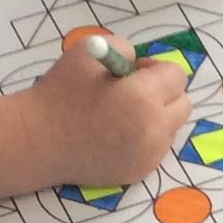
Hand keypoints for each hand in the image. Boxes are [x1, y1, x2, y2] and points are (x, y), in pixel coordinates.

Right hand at [27, 34, 190, 188]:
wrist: (39, 140)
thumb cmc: (61, 91)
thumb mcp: (90, 50)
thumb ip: (125, 50)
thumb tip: (143, 68)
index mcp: (144, 98)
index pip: (177, 76)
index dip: (155, 69)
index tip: (133, 72)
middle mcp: (154, 131)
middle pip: (183, 104)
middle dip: (164, 93)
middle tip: (132, 91)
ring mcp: (149, 156)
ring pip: (171, 128)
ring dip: (156, 117)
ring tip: (122, 114)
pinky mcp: (141, 172)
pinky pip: (157, 148)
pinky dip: (145, 138)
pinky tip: (117, 134)